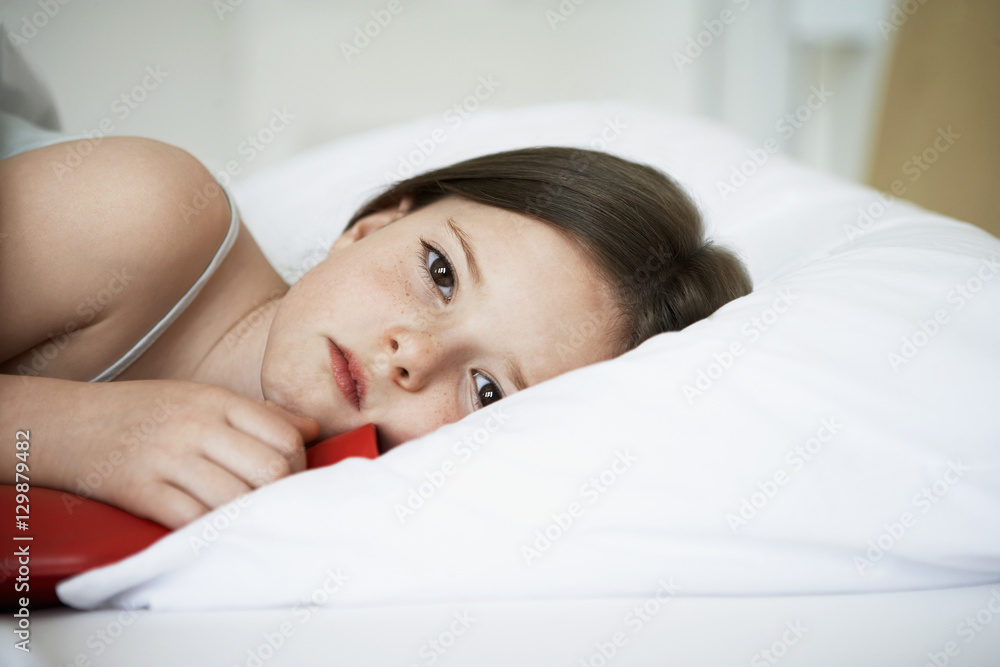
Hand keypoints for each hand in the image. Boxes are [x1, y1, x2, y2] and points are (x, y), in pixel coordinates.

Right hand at [61, 380, 318, 529]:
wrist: (64, 423)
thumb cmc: (141, 412)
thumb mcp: (201, 397)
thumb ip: (258, 414)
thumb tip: (311, 429)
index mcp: (216, 401)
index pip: (286, 435)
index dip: (300, 464)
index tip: (292, 478)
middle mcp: (195, 426)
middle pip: (271, 469)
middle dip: (281, 494)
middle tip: (272, 504)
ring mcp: (167, 458)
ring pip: (237, 498)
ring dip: (249, 516)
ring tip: (246, 519)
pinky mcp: (139, 489)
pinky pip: (193, 519)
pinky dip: (211, 531)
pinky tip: (213, 530)